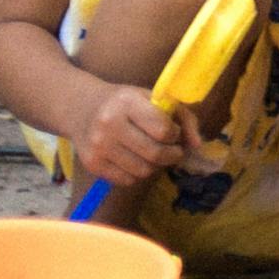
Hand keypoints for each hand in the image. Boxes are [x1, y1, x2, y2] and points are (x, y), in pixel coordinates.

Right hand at [70, 83, 191, 191]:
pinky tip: (135, 159)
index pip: (162, 129)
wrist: (81, 107)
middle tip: (172, 151)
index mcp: (127, 102)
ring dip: (155, 166)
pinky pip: (127, 180)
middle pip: (154, 154)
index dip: (174, 134)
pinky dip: (138, 174)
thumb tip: (197, 146)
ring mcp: (99, 146)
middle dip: (171, 155)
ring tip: (153, 154)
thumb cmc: (124, 102)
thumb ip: (182, 117)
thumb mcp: (152, 97)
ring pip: (143, 171)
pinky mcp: (92, 164)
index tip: (173, 132)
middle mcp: (110, 124)